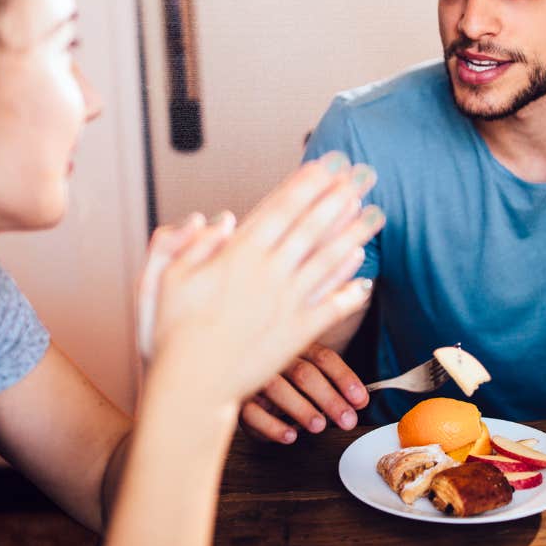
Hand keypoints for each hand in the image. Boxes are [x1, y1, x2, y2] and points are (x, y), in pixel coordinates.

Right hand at [144, 152, 383, 407]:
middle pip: (313, 226)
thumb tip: (219, 219)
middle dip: (341, 196)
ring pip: (329, 261)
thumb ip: (192, 244)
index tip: (330, 162)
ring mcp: (286, 303)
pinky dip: (350, 287)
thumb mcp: (168, 277)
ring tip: (377, 213)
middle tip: (365, 173)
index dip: (309, 182)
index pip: (282, 207)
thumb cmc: (175, 332)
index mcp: (238, 254)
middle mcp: (269, 273)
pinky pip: (331, 305)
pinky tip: (365, 271)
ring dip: (355, 234)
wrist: (193, 384)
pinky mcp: (297, 334)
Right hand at [240, 343, 368, 443]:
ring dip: (301, 408)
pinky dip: (272, 425)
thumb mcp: (308, 378)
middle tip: (347, 420)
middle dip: (328, 398)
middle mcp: (275, 358)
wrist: (240, 378)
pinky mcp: (239, 400)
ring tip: (319, 426)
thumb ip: (333, 386)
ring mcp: (254, 377)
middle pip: (303, 372)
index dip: (344, 378)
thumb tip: (359, 402)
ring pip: (276, 387)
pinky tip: (290, 436)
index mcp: (296, 348)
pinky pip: (252, 412)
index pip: (323, 358)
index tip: (361, 400)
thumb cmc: (285, 382)